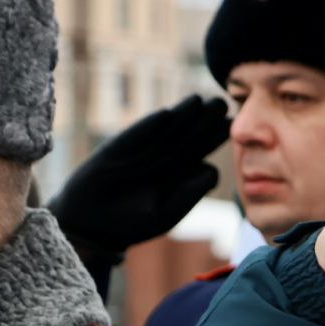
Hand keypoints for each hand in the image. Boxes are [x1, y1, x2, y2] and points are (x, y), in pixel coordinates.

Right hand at [49, 95, 228, 254]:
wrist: (94, 225)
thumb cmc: (134, 221)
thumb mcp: (168, 212)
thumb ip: (190, 193)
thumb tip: (211, 169)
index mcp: (181, 172)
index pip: (203, 150)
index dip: (216, 138)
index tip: (230, 127)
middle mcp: (164, 157)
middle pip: (188, 135)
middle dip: (204, 119)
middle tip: (221, 103)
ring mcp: (141, 150)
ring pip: (165, 130)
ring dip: (181, 115)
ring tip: (197, 101)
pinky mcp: (118, 148)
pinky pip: (136, 136)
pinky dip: (149, 127)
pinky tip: (165, 116)